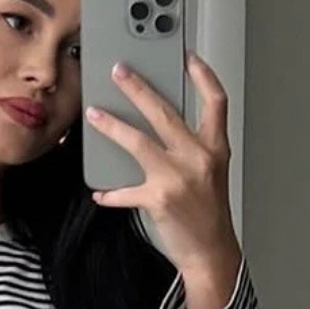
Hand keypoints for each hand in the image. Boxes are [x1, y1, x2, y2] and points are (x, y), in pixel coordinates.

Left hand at [85, 51, 239, 274]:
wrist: (211, 253)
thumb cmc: (208, 214)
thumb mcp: (209, 173)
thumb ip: (190, 148)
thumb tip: (154, 128)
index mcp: (215, 148)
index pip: (215, 101)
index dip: (202, 75)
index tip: (186, 56)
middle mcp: (199, 158)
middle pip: (165, 112)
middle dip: (138, 88)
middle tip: (119, 70)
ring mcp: (178, 178)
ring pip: (138, 142)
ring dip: (112, 126)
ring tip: (94, 114)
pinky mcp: (159, 200)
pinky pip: (125, 190)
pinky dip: (110, 192)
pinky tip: (100, 191)